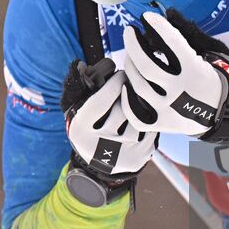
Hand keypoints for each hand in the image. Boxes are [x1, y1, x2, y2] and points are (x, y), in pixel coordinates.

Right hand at [62, 58, 156, 182]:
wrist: (99, 164)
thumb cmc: (90, 126)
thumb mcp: (78, 109)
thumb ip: (79, 86)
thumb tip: (81, 64)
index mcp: (80, 129)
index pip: (101, 101)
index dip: (114, 84)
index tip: (122, 75)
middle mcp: (98, 145)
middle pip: (121, 109)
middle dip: (128, 94)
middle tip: (131, 87)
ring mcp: (118, 155)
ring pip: (137, 120)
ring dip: (139, 108)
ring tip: (135, 104)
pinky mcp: (136, 159)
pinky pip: (150, 131)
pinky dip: (149, 122)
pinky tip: (143, 119)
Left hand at [119, 9, 228, 141]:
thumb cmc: (220, 77)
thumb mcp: (213, 52)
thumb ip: (190, 34)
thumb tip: (169, 13)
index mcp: (196, 71)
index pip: (172, 43)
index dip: (158, 26)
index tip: (147, 17)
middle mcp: (181, 92)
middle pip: (147, 66)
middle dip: (133, 44)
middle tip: (129, 31)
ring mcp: (171, 110)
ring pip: (138, 87)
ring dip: (130, 67)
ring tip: (130, 56)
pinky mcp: (165, 124)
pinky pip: (136, 114)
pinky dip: (127, 99)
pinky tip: (127, 85)